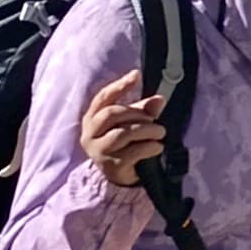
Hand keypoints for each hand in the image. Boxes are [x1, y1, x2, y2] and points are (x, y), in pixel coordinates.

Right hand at [79, 70, 168, 188]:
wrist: (118, 175)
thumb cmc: (124, 142)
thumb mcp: (132, 122)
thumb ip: (144, 109)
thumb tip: (160, 99)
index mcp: (92, 118)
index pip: (103, 98)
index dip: (119, 85)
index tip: (136, 74)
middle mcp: (90, 134)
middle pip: (111, 114)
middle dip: (137, 113)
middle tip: (153, 118)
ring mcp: (98, 151)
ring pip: (122, 133)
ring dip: (146, 130)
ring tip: (160, 132)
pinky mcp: (111, 166)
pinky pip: (132, 152)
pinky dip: (149, 146)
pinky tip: (158, 147)